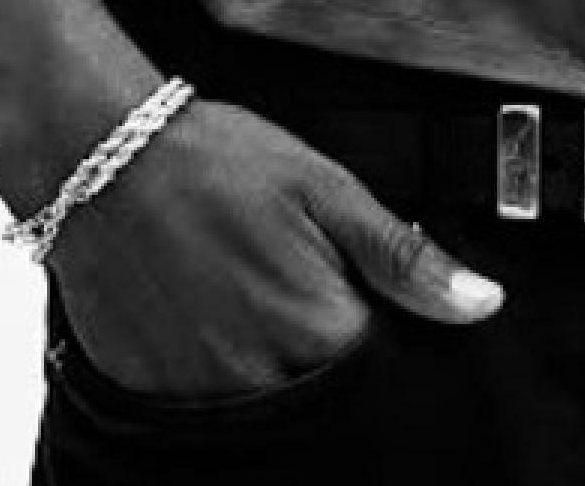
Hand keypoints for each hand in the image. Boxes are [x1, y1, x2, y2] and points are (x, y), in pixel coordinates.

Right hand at [49, 97, 505, 400]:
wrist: (102, 159)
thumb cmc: (215, 161)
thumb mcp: (324, 187)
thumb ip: (404, 257)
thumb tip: (483, 305)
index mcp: (321, 330)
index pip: (382, 379)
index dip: (380, 343)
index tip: (359, 306)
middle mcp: (265, 383)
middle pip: (323, 405)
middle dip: (323, 367)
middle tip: (291, 298)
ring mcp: (205, 403)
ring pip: (266, 418)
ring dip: (271, 378)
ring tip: (248, 308)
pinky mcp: (155, 408)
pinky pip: (207, 424)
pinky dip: (217, 387)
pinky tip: (209, 330)